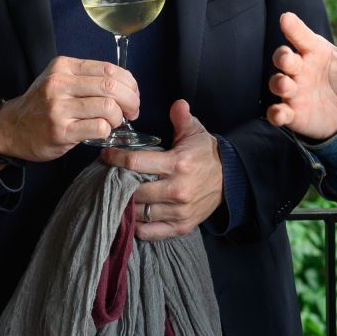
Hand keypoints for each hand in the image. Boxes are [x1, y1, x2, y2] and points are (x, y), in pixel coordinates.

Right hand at [0, 56, 139, 162]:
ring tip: (115, 122)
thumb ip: (87, 78)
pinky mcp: (60, 130)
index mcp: (63, 67)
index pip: (108, 69)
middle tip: (132, 111)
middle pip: (111, 86)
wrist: (12, 128)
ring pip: (107, 107)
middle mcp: (60, 84)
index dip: (129, 82)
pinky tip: (102, 132)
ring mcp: (59, 107)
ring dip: (119, 117)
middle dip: (130, 100)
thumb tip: (125, 85)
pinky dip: (107, 130)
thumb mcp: (59, 80)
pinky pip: (98, 127)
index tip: (133, 94)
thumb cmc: (42, 105)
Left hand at [101, 100, 222, 240]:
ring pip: (139, 212)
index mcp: (177, 164)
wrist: (230, 179)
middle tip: (109, 177)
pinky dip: (138, 226)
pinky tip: (133, 215)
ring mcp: (179, 211)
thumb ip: (182, 118)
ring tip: (118, 195)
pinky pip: (150, 232)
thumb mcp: (196, 132)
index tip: (106, 155)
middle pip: (134, 190)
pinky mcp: (181, 226)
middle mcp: (177, 190)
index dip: (115, 158)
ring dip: (126, 205)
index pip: (135, 162)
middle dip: (118, 183)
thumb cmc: (206, 154)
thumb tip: (177, 103)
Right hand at [267, 10, 336, 139]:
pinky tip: (281, 115)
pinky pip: (277, 112)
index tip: (286, 18)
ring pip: (276, 83)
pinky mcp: (292, 113)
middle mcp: (300, 68)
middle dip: (282, 56)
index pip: (301, 35)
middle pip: (282, 57)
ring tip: (288, 85)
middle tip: (289, 58)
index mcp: (315, 51)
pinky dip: (276, 114)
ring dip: (279, 83)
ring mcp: (294, 90)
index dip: (293, 27)